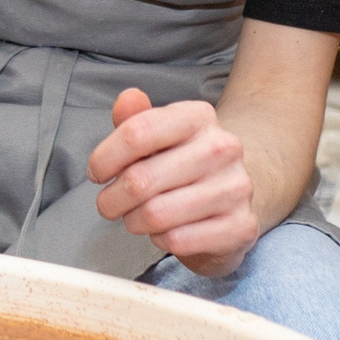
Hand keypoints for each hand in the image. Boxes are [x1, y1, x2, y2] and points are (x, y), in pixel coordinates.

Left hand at [86, 88, 259, 277]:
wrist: (231, 195)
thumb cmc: (183, 164)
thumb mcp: (157, 137)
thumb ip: (135, 119)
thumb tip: (127, 99)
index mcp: (199, 117)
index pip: (137, 133)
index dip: (105, 158)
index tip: (97, 172)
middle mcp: (223, 148)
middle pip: (141, 180)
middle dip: (112, 199)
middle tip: (111, 204)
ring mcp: (236, 187)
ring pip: (157, 214)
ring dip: (136, 222)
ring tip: (140, 217)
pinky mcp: (241, 226)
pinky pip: (178, 240)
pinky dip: (162, 240)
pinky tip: (168, 230)